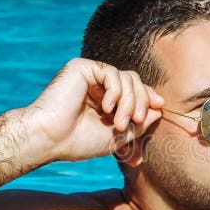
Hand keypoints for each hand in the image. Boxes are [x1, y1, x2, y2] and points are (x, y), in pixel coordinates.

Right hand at [22, 58, 163, 162]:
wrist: (50, 138)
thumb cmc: (79, 141)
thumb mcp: (118, 135)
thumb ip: (139, 122)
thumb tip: (158, 108)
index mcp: (106, 100)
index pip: (135, 91)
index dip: (148, 97)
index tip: (159, 107)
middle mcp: (99, 86)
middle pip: (135, 82)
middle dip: (141, 102)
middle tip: (135, 122)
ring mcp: (90, 76)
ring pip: (127, 78)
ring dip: (129, 102)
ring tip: (119, 122)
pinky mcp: (82, 68)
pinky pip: (112, 73)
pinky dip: (116, 91)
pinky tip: (107, 107)